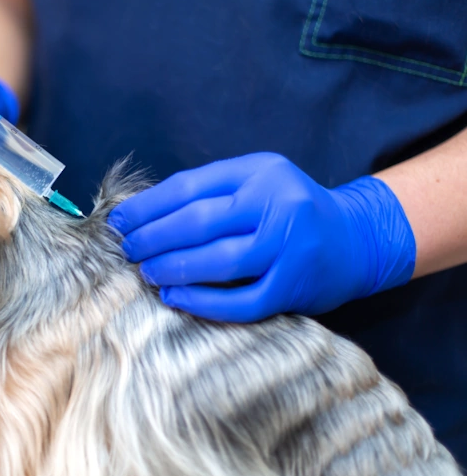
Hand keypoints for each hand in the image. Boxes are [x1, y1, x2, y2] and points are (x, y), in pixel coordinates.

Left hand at [107, 152, 415, 321]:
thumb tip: (145, 213)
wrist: (355, 239)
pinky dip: (203, 302)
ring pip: (219, 261)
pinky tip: (175, 298)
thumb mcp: (257, 181)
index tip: (119, 221)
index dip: (148, 206)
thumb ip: (211, 192)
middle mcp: (277, 205)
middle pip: (199, 223)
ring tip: (147, 273)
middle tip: (128, 251)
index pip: (190, 187)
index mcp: (260, 173)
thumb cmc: (290, 209)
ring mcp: (288, 248)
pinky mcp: (294, 287)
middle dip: (154, 238)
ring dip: (174, 269)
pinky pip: (241, 301)